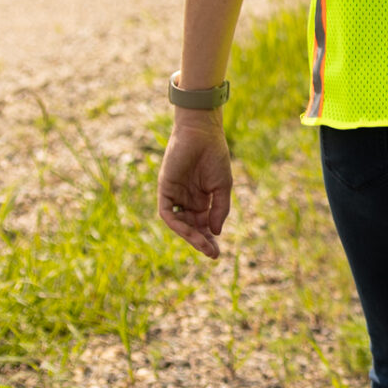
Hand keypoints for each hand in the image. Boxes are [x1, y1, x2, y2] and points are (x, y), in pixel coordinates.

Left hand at [157, 115, 233, 259]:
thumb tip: (215, 232)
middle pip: (191, 227)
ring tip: (204, 245)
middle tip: (212, 254)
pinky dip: (177, 224)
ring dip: (190, 236)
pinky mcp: (165, 190)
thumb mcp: (222, 186)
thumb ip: (219, 209)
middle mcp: (186, 200)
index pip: (203, 225)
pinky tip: (190, 230)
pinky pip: (167, 212)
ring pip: (179, 223)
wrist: (201, 134)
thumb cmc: (214, 156)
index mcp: (201, 199)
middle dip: (201, 241)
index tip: (217, 253)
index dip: (209, 239)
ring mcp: (175, 196)